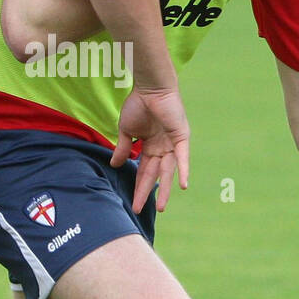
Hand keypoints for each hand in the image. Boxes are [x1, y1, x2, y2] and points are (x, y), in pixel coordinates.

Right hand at [111, 85, 190, 213]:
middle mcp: (163, 148)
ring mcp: (172, 143)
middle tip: (140, 210)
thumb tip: (115, 165)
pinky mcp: (181, 137)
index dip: (138, 187)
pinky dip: (183, 170)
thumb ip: (123, 148)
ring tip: (162, 207)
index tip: (132, 204)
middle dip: (147, 192)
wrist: (149, 87)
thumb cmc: (137, 104)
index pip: (143, 171)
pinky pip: (182, 157)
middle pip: (154, 175)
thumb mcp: (126, 130)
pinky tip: (182, 186)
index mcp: (150, 147)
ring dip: (165, 189)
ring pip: (168, 171)